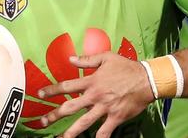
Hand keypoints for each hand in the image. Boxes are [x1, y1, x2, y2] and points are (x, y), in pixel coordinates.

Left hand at [38, 52, 153, 137]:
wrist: (147, 80)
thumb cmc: (127, 67)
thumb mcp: (106, 57)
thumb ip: (87, 59)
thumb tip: (70, 59)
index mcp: (91, 81)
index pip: (66, 85)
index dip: (51, 90)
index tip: (40, 93)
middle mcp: (95, 96)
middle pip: (70, 107)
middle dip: (54, 114)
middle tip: (43, 121)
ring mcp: (105, 108)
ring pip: (84, 122)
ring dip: (71, 132)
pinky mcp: (115, 117)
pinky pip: (105, 131)